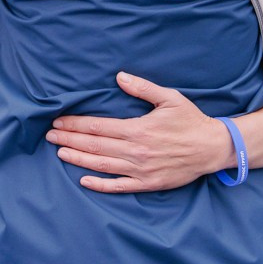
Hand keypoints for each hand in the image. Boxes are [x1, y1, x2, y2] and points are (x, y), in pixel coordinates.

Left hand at [50, 73, 234, 193]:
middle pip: (94, 145)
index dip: (75, 124)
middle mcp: (136, 151)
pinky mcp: (147, 183)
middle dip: (69, 139)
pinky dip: (100, 184)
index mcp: (138, 129)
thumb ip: (142, 88)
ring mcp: (140, 169)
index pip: (97, 126)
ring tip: (59, 152)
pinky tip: (84, 180)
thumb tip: (119, 77)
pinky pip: (119, 186)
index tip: (59, 120)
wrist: (213, 148)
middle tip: (50, 135)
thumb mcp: (169, 98)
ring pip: (101, 165)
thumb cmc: (191, 121)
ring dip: (78, 158)